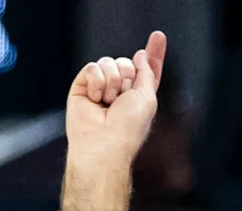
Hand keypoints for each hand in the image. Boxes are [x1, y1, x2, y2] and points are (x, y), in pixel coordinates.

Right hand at [66, 31, 166, 161]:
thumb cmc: (128, 127)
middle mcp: (120, 90)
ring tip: (108, 102)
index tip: (159, 36)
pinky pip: (92, 67)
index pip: (147, 69)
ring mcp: (101, 88)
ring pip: (108, 62)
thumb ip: (147, 73)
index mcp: (139, 94)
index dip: (153, 53)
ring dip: (112, 81)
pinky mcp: (83, 86)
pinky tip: (95, 99)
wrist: (104, 142)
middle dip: (127, 76)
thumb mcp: (148, 97)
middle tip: (122, 98)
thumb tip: (141, 54)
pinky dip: (96, 82)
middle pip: (126, 62)